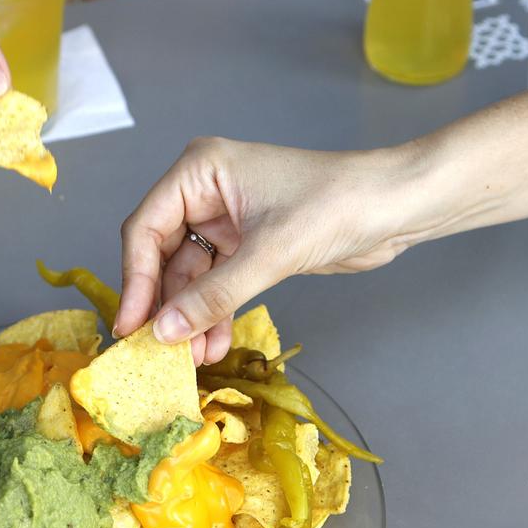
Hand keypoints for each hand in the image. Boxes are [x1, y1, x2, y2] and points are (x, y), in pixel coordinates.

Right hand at [117, 138, 417, 362]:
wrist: (396, 206)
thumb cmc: (338, 204)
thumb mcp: (270, 254)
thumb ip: (214, 295)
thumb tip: (165, 332)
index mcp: (200, 170)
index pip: (146, 228)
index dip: (135, 280)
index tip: (131, 325)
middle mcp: (206, 191)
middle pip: (161, 255)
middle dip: (165, 305)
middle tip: (158, 349)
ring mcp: (226, 219)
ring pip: (190, 276)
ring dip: (191, 317)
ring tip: (193, 357)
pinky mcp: (248, 245)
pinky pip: (216, 285)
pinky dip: (214, 314)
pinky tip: (213, 344)